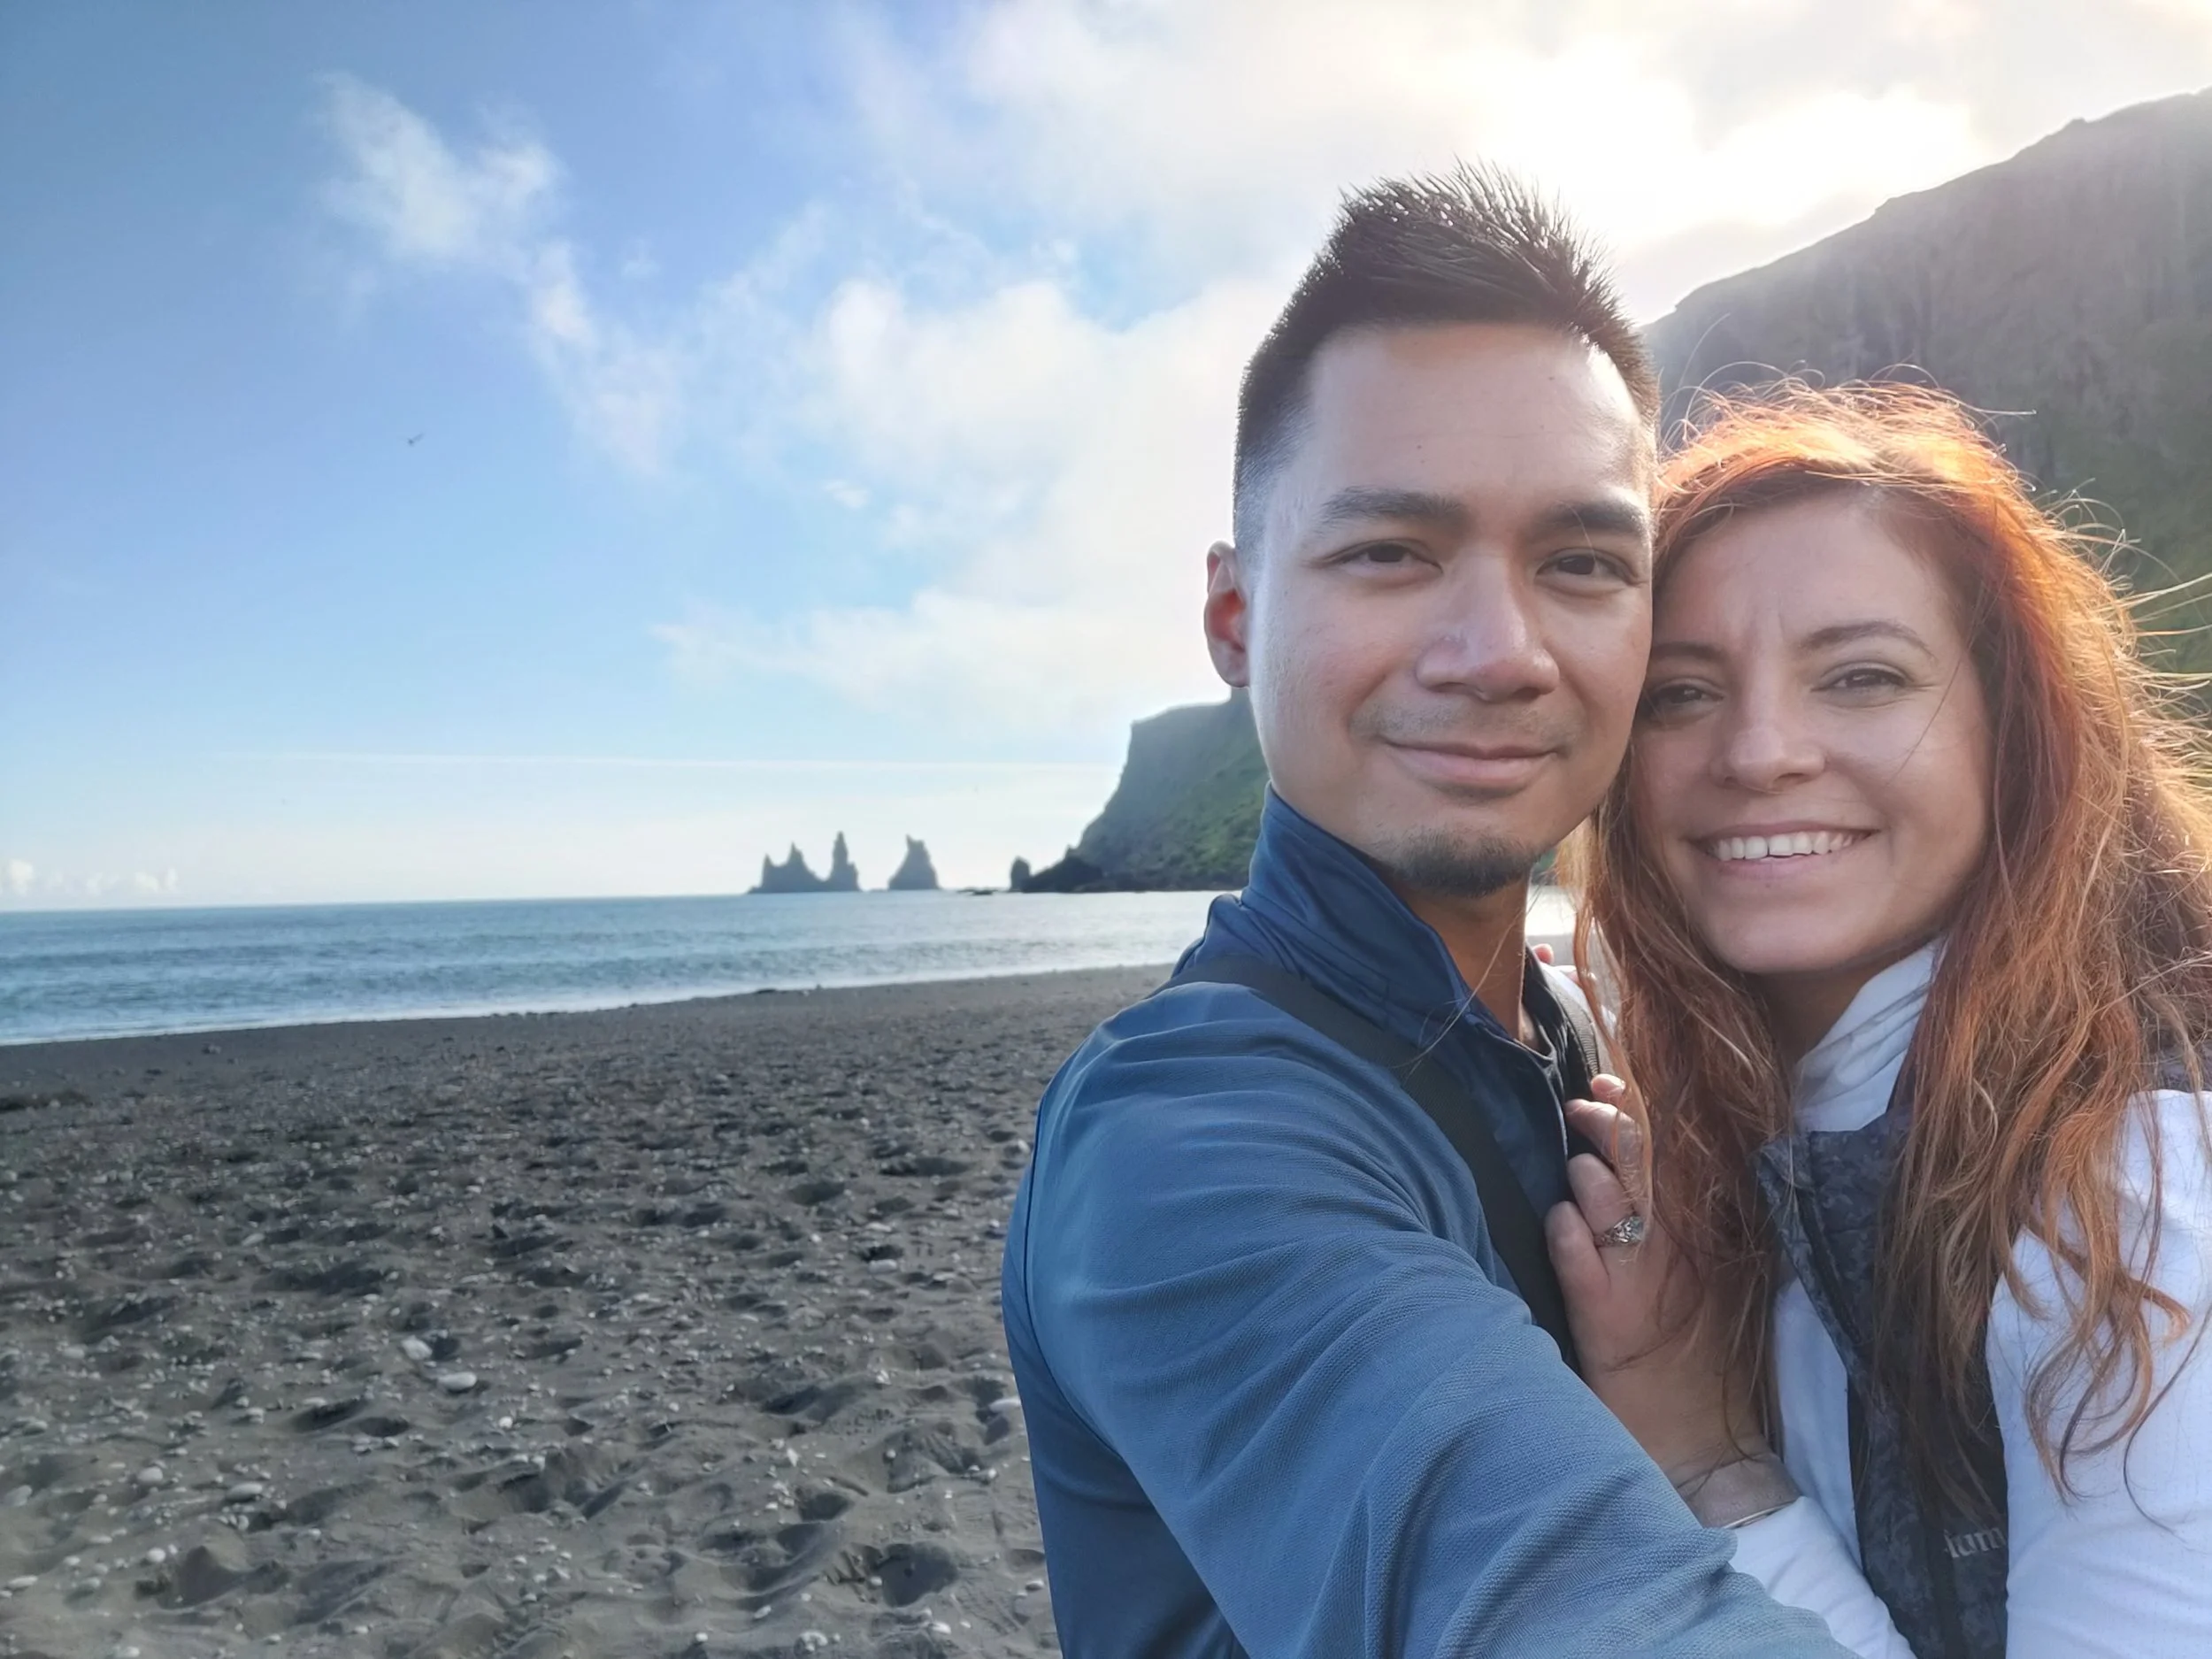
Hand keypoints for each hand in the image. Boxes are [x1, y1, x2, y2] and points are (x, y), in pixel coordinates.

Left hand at [1544, 1081, 1767, 1489]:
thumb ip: (1682, 1222)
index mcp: (1701, 1237)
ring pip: (1608, 1203)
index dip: (1634, 1110)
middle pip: (1640, 1164)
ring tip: (1575, 1174)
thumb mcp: (1704, 1282)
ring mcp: (1640, 1284)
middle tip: (1578, 1107)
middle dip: (1605, 1124)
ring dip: (1585, 1177)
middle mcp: (1674, 1252)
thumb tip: (1642, 1162)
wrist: (1703, 1447)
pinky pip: (1579, 1261)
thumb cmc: (1694, 1359)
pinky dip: (1564, 1233)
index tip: (1605, 1082)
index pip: (1670, 1152)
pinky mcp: (1606, 1322)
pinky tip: (1557, 1221)